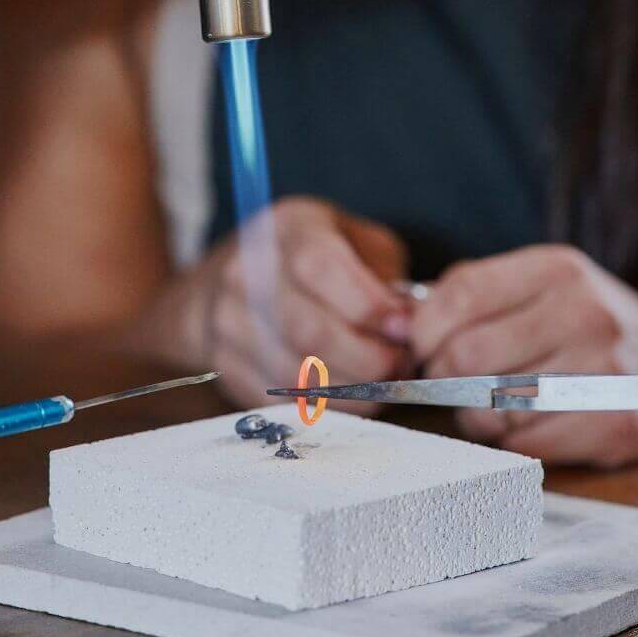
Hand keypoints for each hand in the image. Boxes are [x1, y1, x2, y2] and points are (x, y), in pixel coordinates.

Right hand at [134, 197, 412, 408]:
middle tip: (401, 366)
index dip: (366, 305)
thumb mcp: (354, 242)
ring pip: (294, 373)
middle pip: (306, 329)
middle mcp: (246, 272)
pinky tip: (351, 397)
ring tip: (382, 384)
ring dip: (350, 389)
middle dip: (366, 358)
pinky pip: (280, 400)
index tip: (404, 330)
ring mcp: (228, 322)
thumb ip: (384, 276)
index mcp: (287, 229)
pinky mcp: (226, 365)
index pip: (318, 266)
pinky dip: (324, 408)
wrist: (228, 284)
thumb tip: (411, 322)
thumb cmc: (312, 260)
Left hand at [410, 245, 637, 466]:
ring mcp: (602, 369)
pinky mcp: (615, 423)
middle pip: (465, 356)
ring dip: (479, 417)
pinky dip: (515, 442)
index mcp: (555, 269)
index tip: (420, 348)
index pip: (459, 294)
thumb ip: (476, 294)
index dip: (423, 330)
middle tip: (456, 384)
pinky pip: (525, 444)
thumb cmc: (594, 330)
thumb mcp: (544, 287)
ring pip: (490, 407)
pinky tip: (534, 426)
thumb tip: (399, 317)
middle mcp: (582, 312)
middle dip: (445, 379)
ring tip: (501, 406)